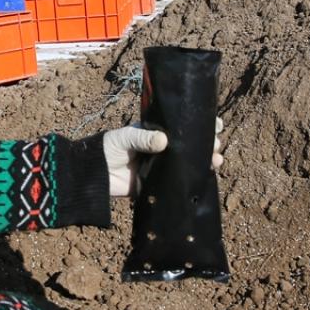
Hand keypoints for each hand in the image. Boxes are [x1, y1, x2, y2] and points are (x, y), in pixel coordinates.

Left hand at [103, 118, 223, 196]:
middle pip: (189, 145)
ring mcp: (161, 167)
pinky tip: (207, 176)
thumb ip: (143, 138)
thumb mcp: (125, 138)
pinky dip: (192, 180)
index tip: (216, 123)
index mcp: (155, 133)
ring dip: (205, 161)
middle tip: (216, 143)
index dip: (199, 124)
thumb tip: (164, 140)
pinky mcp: (157, 185)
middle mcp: (161, 149)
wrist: (93, 175)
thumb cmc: (107, 149)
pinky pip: (178, 183)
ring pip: (188, 164)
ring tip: (217, 159)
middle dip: (206, 143)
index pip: (181, 127)